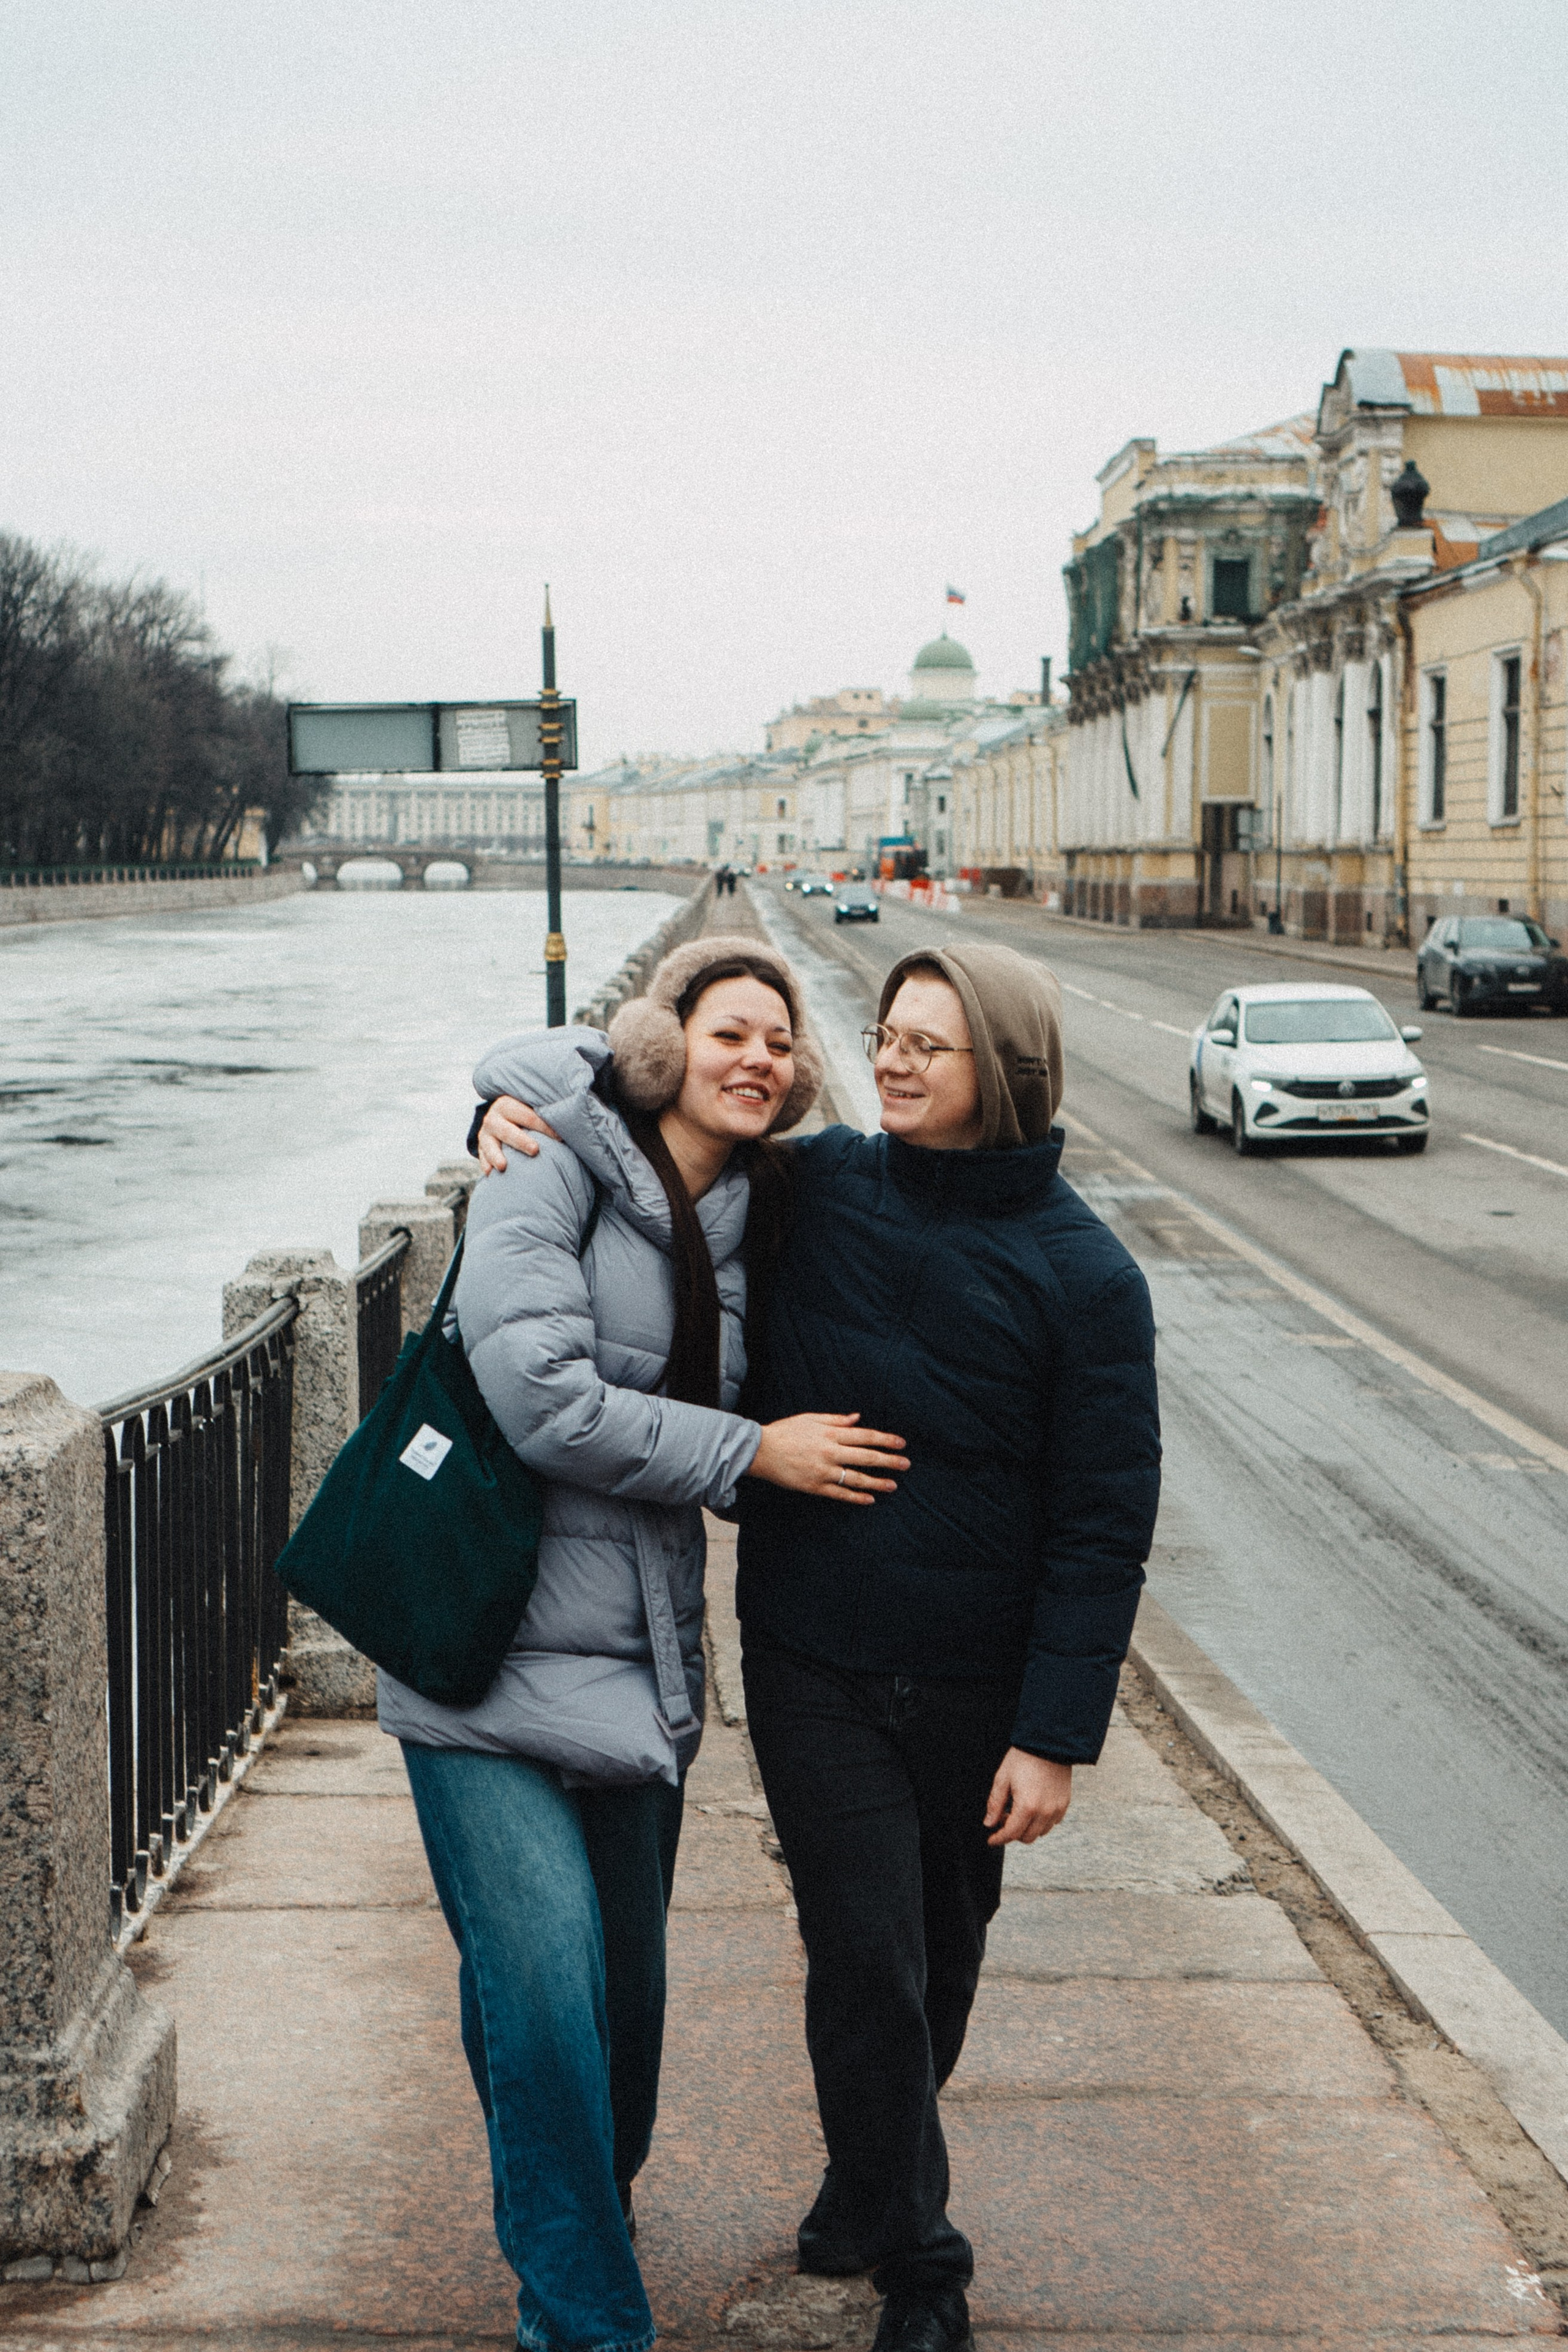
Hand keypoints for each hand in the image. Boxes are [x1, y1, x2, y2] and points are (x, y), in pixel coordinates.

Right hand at [477, 1094, 560, 1174]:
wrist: (502, 1118)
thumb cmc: (527, 1117)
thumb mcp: (532, 1110)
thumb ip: (546, 1114)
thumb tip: (573, 1123)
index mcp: (509, 1104)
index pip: (529, 1116)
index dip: (545, 1127)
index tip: (560, 1138)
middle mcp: (494, 1117)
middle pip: (507, 1130)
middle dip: (521, 1140)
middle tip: (535, 1150)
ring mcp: (485, 1134)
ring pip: (489, 1144)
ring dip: (496, 1155)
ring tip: (504, 1167)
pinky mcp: (481, 1148)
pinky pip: (482, 1157)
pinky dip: (486, 1164)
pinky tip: (490, 1173)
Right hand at [747, 1412, 908, 1504]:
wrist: (760, 1451)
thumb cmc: (785, 1431)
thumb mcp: (811, 1419)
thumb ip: (836, 1420)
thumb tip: (858, 1419)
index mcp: (831, 1434)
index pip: (865, 1436)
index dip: (885, 1440)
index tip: (901, 1443)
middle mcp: (830, 1453)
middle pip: (866, 1457)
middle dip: (889, 1461)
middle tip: (906, 1464)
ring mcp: (823, 1472)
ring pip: (856, 1478)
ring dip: (877, 1482)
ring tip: (893, 1485)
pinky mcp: (815, 1487)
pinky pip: (840, 1493)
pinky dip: (856, 1497)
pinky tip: (870, 1499)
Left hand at [984, 1749, 1071, 1846]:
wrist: (1049, 1743)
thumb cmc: (1024, 1758)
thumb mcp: (1003, 1778)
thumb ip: (995, 1803)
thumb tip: (989, 1823)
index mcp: (1027, 1806)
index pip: (1011, 1833)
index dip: (999, 1839)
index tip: (991, 1839)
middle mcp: (1044, 1812)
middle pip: (1026, 1837)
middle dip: (1013, 1833)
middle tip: (1003, 1818)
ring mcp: (1056, 1809)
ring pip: (1040, 1832)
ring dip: (1027, 1828)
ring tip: (1018, 1811)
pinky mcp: (1064, 1803)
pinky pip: (1052, 1823)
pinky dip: (1041, 1822)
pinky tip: (1033, 1808)